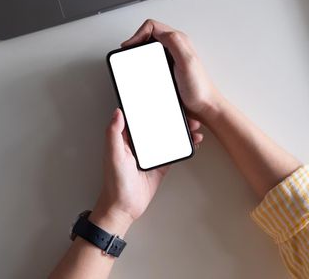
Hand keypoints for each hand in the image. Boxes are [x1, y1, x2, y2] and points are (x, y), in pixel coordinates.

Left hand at [92, 108, 202, 234]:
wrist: (124, 208)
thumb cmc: (115, 182)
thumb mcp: (113, 155)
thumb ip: (114, 133)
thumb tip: (117, 112)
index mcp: (127, 138)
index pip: (141, 118)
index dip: (153, 108)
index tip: (167, 101)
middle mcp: (139, 144)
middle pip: (158, 125)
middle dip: (173, 118)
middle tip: (187, 114)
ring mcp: (151, 155)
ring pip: (169, 137)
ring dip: (181, 131)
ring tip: (194, 127)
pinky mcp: (160, 165)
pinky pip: (174, 152)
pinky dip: (184, 146)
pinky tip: (193, 142)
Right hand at [122, 19, 221, 121]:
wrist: (204, 108)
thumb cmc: (199, 88)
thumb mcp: (187, 62)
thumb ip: (175, 43)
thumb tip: (160, 32)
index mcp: (178, 41)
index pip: (152, 26)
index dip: (137, 34)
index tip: (129, 47)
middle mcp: (174, 48)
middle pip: (148, 35)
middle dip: (136, 41)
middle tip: (127, 51)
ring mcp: (170, 59)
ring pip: (149, 48)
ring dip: (139, 52)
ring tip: (131, 59)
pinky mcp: (167, 71)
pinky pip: (151, 62)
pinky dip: (143, 64)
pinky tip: (141, 72)